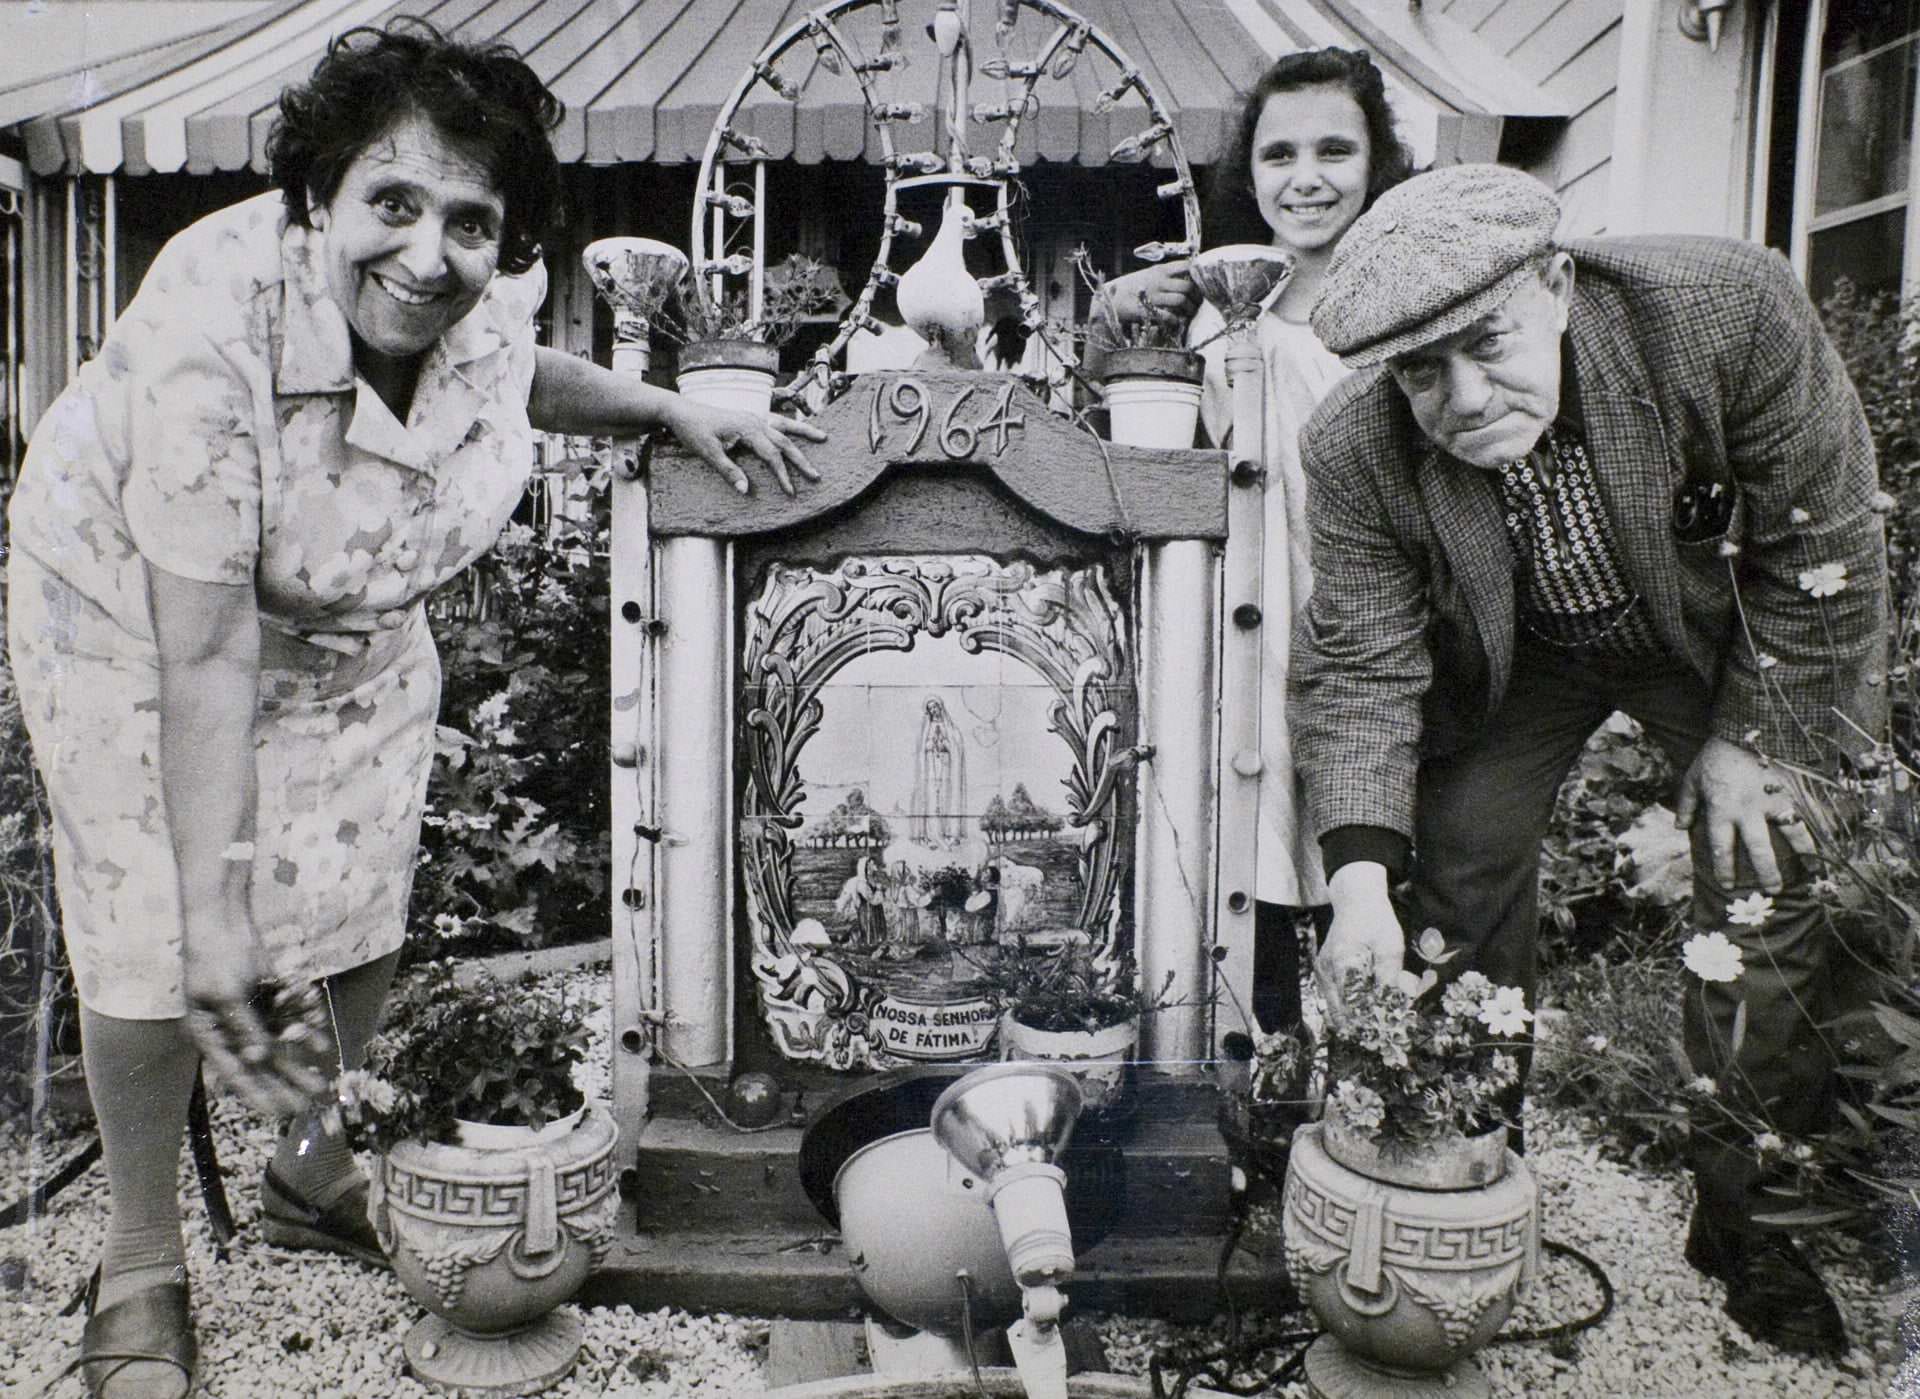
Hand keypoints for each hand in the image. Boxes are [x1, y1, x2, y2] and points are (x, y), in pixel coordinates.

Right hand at [184, 931, 329, 1116]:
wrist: (223, 921)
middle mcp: (228, 1031)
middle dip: (282, 1085)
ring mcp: (249, 1016)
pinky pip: (288, 1023)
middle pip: (258, 1065)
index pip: (233, 1072)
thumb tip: (259, 1060)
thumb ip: (245, 1027)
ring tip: (320, 1084)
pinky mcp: (267, 1000)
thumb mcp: (226, 994)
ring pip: (277, 1048)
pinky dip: (304, 1032)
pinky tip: (321, 1046)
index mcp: (207, 1034)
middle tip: (305, 1107)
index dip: (255, 1094)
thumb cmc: (214, 957)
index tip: (276, 1113)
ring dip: (298, 1065)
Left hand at [662, 398, 826, 496]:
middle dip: (801, 460)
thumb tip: (746, 490)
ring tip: (823, 437)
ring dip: (804, 432)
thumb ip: (728, 471)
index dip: (783, 475)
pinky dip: (789, 426)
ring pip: (785, 426)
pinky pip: (775, 421)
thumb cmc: (693, 431)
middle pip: (784, 442)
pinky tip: (796, 430)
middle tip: (816, 475)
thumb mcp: (708, 453)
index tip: (791, 492)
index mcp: (747, 429)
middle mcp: (754, 420)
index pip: (772, 455)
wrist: (680, 412)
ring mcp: (753, 417)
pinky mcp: (749, 418)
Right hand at [1108, 262, 1199, 327]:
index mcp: (1160, 270)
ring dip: (1189, 310)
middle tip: (1197, 304)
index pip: (1187, 266)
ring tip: (1189, 314)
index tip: (1200, 284)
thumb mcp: (1149, 274)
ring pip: (1181, 301)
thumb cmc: (1131, 287)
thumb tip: (1190, 274)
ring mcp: (1153, 297)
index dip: (1198, 276)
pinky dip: (1177, 321)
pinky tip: (1177, 323)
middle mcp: (1158, 282)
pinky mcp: (1147, 311)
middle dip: (1197, 298)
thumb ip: (1167, 275)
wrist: (1109, 298)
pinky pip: (1169, 316)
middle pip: (1188, 287)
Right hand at [1314, 862, 1406, 1031]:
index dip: (1367, 1025)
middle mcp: (1326, 971)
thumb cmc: (1375, 920)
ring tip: (1372, 1028)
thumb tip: (1393, 1005)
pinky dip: (1347, 1006)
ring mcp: (1322, 971)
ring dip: (1352, 1018)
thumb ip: (1390, 976)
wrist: (1356, 899)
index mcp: (1342, 965)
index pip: (1351, 1008)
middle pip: (1339, 1012)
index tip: (1382, 1037)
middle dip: (1359, 1026)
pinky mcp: (1324, 970)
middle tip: (1378, 1038)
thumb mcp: (1390, 946)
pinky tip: (1363, 1010)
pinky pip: (1334, 996)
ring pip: (1335, 1006)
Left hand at [1674, 737, 1815, 890]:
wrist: (1745, 729)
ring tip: (1807, 875)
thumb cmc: (1716, 756)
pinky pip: (1805, 815)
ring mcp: (1771, 801)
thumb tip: (1679, 826)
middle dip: (1764, 873)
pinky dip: (1814, 833)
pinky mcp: (1790, 791)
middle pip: (1757, 849)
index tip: (1729, 884)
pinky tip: (1823, 849)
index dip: (1724, 868)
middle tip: (1771, 891)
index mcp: (1720, 810)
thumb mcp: (1692, 778)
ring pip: (1787, 836)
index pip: (1720, 846)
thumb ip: (1686, 804)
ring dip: (1798, 857)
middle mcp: (1746, 811)